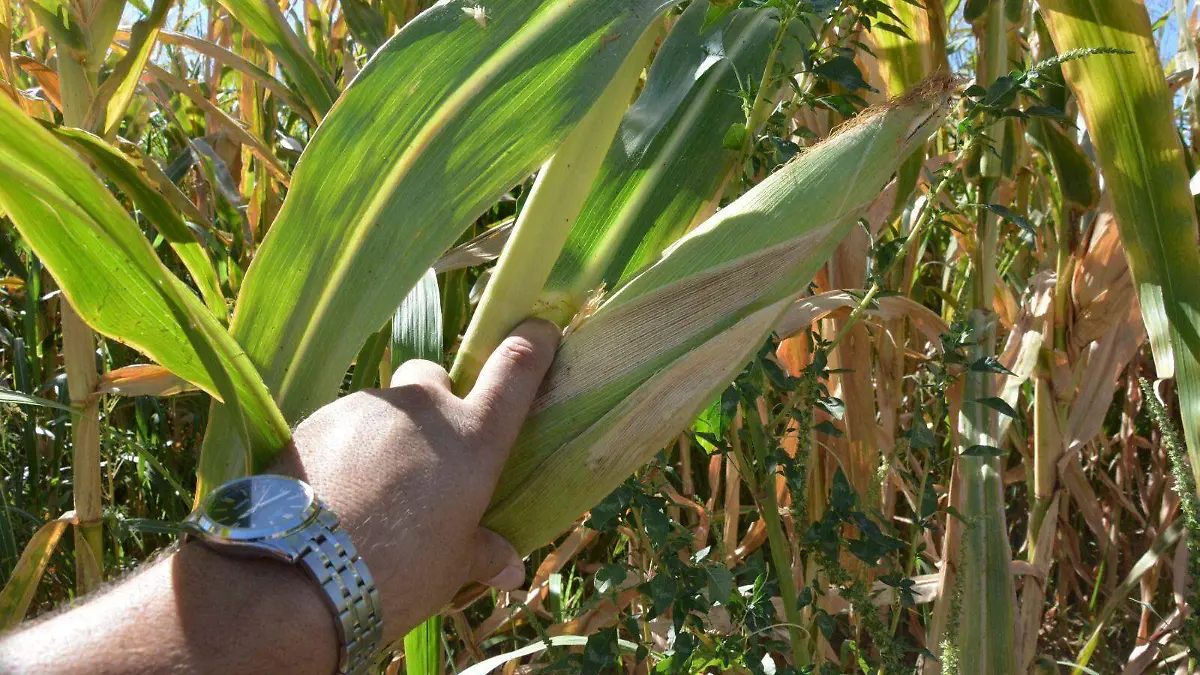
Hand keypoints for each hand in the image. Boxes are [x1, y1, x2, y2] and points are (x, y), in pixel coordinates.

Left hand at [272, 319, 559, 640]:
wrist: (295, 578)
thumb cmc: (396, 574)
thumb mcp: (451, 569)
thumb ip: (483, 552)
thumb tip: (511, 570)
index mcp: (473, 438)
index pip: (516, 368)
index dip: (533, 343)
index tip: (539, 332)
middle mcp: (423, 409)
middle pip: (435, 378)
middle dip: (436, 403)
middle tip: (426, 457)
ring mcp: (365, 407)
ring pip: (384, 409)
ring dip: (384, 437)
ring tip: (367, 496)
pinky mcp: (316, 420)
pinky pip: (340, 427)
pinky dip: (342, 452)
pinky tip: (331, 497)